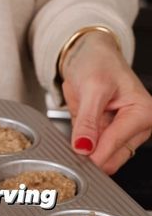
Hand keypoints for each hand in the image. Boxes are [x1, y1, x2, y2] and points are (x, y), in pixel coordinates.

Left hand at [61, 31, 151, 173]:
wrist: (87, 54)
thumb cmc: (98, 61)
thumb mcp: (93, 87)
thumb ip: (88, 120)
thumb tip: (84, 146)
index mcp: (142, 113)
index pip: (116, 145)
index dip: (93, 153)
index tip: (75, 153)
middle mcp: (136, 127)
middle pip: (111, 160)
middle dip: (90, 156)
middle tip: (73, 141)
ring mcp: (120, 134)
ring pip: (101, 160)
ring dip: (84, 152)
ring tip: (77, 130)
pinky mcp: (105, 137)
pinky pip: (91, 153)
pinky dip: (81, 148)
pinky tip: (77, 133)